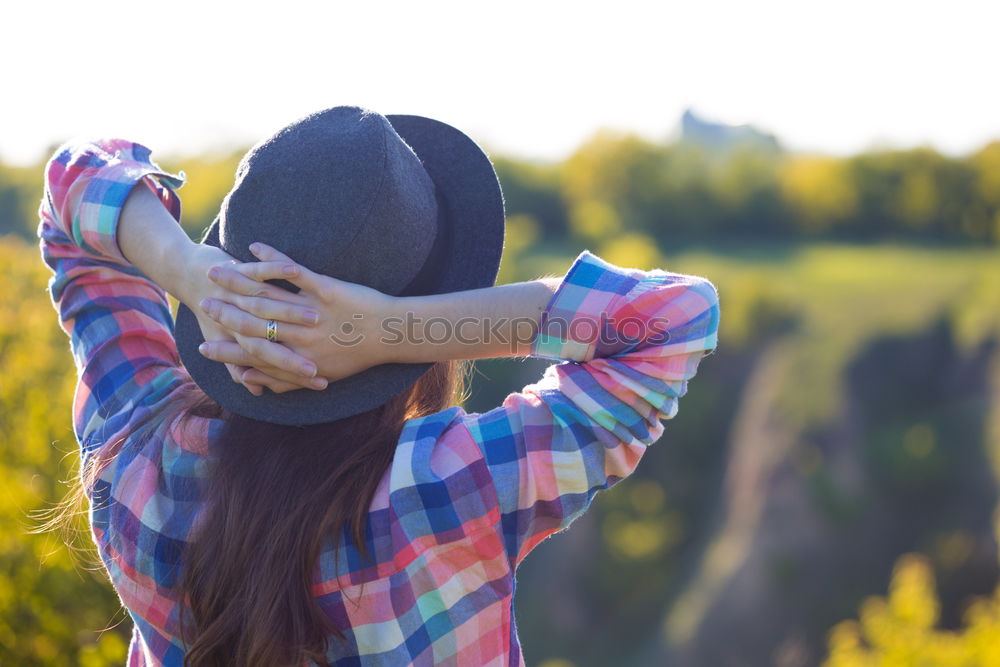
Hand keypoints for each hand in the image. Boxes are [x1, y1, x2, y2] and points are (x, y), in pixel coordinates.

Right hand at [196, 242, 396, 384]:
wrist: (391, 334)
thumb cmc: (356, 355)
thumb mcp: (320, 371)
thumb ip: (286, 379)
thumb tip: (259, 386)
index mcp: (297, 357)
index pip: (252, 354)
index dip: (226, 351)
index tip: (203, 345)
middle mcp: (299, 337)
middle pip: (252, 323)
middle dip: (223, 312)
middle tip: (202, 300)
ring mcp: (310, 311)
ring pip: (266, 295)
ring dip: (237, 282)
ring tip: (217, 271)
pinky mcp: (325, 289)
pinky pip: (292, 272)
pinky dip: (271, 259)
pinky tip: (253, 247)